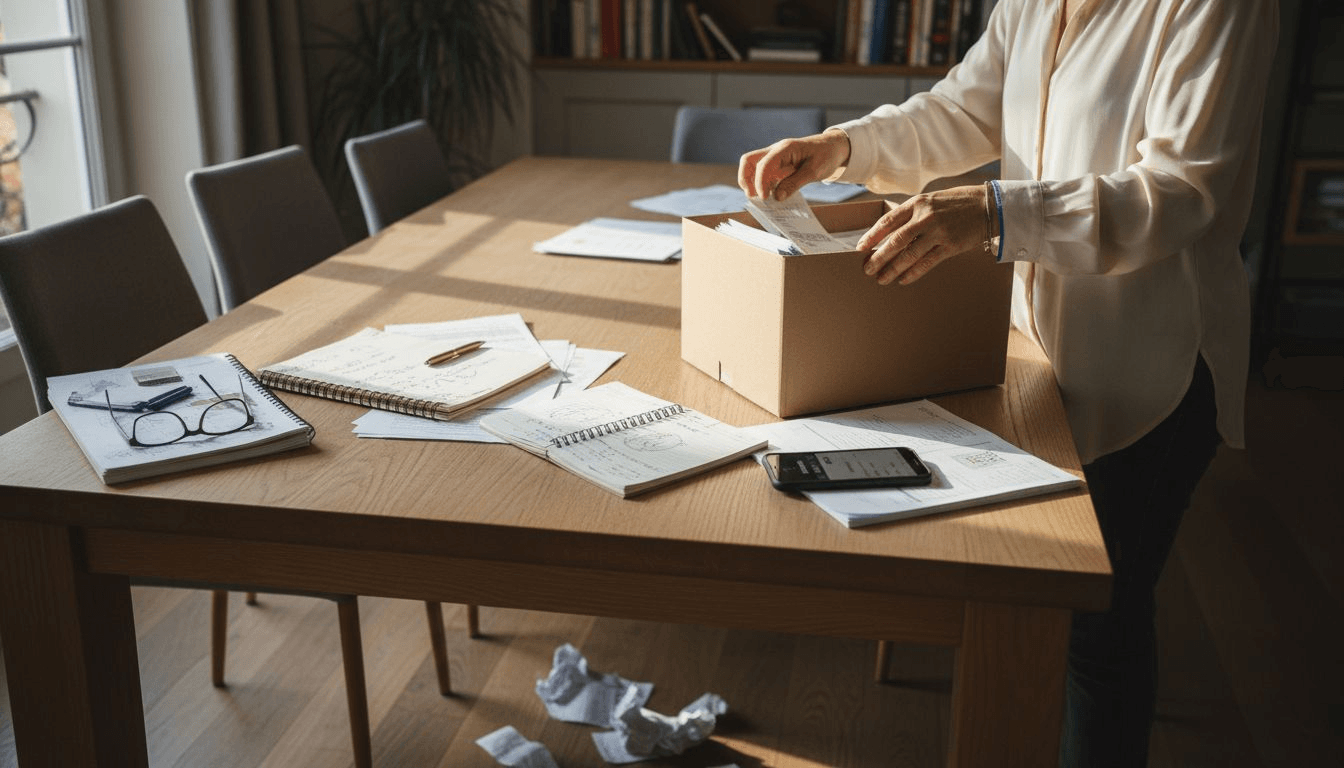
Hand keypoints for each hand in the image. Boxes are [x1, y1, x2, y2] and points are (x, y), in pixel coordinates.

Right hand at [738, 129, 850, 200]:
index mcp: (785, 148)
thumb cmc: (825, 155)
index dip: (761, 182)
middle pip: (749, 160)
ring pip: (753, 166)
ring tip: (759, 198)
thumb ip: (795, 183)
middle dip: (746, 179)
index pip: (764, 163)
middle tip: (753, 197)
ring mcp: (775, 157)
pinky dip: (761, 184)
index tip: (765, 198)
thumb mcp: (814, 171)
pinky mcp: (777, 165)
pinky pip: (763, 173)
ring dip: (751, 182)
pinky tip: (768, 195)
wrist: (832, 147)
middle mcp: (776, 150)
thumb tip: (777, 197)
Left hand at [857, 185, 988, 284]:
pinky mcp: (950, 246)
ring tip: (881, 279)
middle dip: (879, 257)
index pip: (888, 221)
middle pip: (895, 241)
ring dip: (893, 269)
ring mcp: (938, 232)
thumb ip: (912, 214)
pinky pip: (927, 262)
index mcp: (917, 203)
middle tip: (867, 269)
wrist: (988, 206)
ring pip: (909, 255)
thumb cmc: (956, 203)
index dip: (872, 236)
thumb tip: (890, 233)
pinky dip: (913, 273)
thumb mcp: (931, 200)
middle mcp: (925, 217)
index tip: (860, 248)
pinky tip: (903, 279)